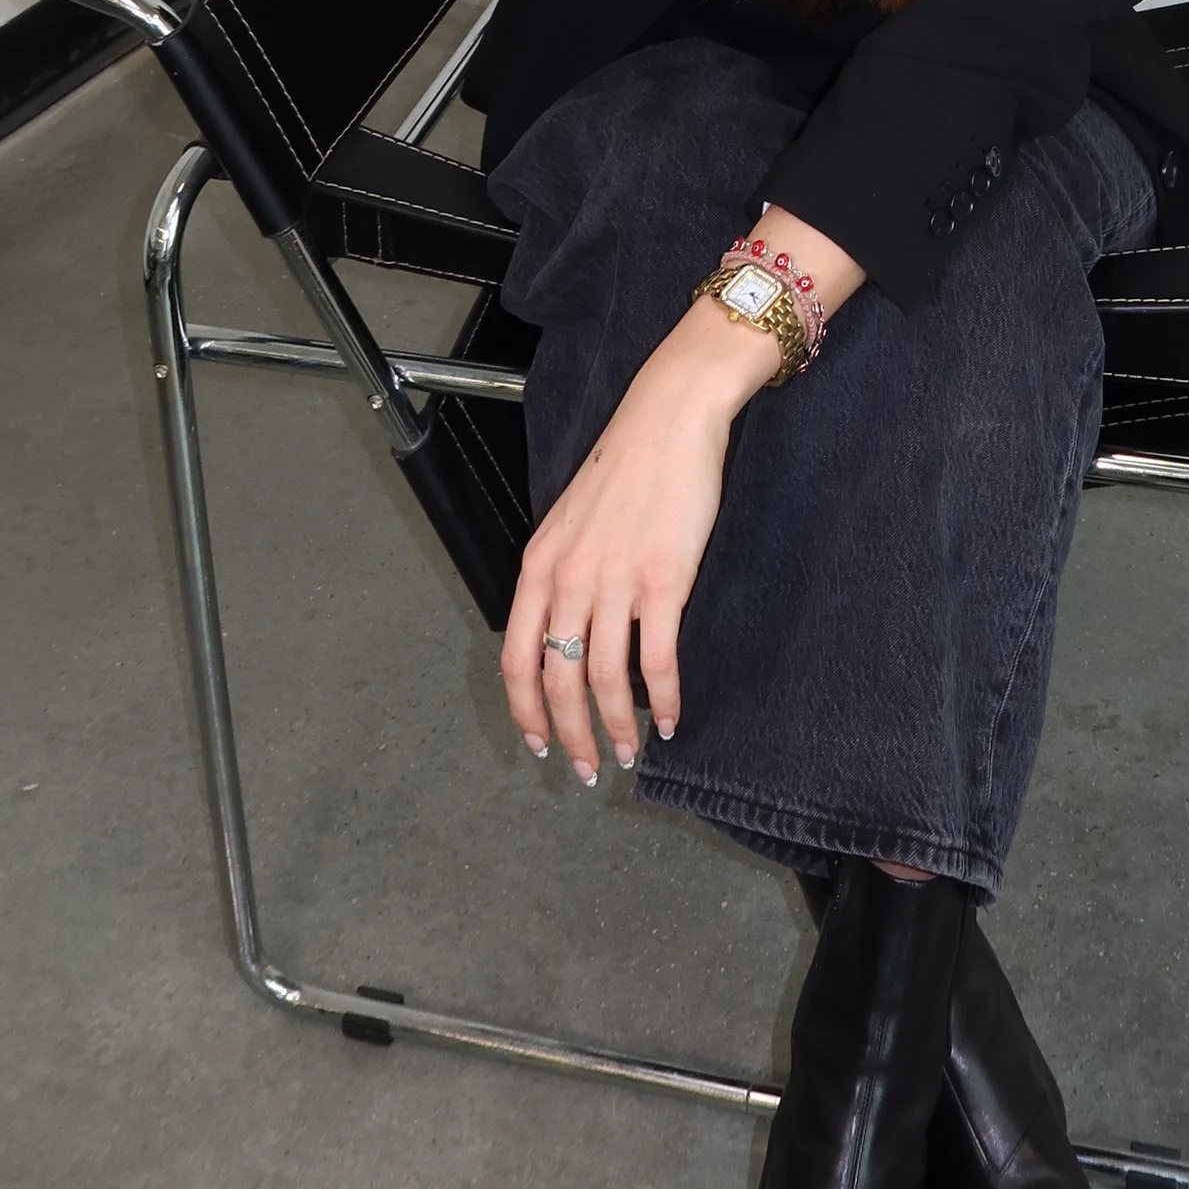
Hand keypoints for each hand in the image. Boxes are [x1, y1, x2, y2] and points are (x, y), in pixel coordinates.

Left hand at [500, 300, 774, 776]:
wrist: (670, 419)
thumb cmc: (627, 466)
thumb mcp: (571, 521)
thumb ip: (561, 576)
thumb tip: (566, 632)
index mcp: (539, 566)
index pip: (515, 659)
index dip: (524, 711)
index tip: (538, 744)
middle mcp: (568, 580)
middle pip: (558, 680)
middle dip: (571, 735)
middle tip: (585, 769)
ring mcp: (614, 582)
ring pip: (607, 679)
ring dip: (617, 727)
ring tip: (629, 753)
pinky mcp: (662, 581)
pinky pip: (657, 660)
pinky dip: (666, 699)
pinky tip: (674, 720)